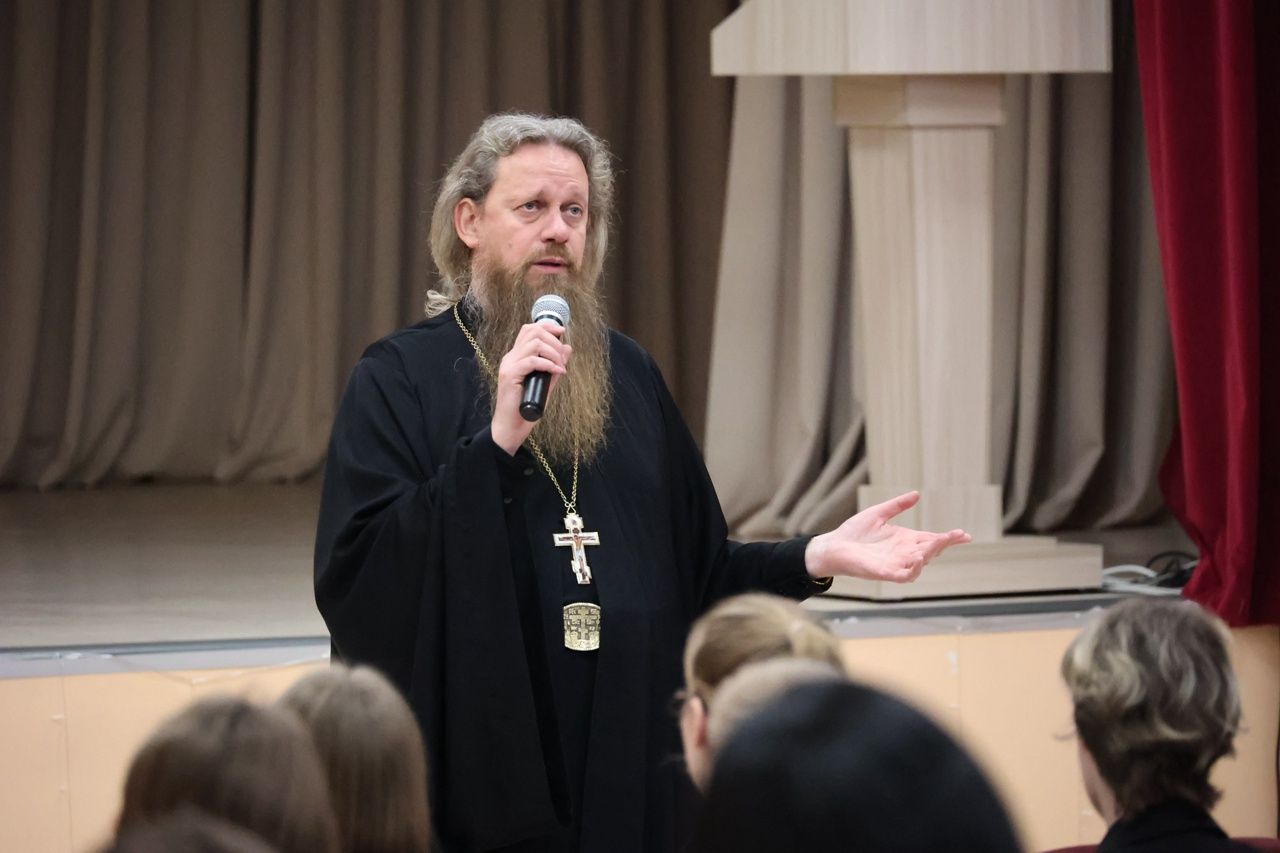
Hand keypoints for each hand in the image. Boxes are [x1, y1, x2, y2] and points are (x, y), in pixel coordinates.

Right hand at [491, 322, 571, 454]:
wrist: (512, 426)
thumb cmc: (527, 407)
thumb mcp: (547, 382)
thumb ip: (555, 365)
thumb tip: (568, 348)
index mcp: (517, 356)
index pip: (529, 329)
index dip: (547, 326)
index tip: (562, 332)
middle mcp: (511, 357)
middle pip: (532, 331)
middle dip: (554, 340)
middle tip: (563, 358)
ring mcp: (509, 365)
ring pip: (534, 344)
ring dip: (553, 353)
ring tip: (560, 367)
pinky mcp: (510, 375)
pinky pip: (532, 361)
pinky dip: (549, 364)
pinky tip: (558, 373)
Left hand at [804, 491, 970, 583]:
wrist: (833, 546)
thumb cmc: (854, 532)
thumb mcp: (878, 513)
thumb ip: (897, 505)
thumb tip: (916, 494)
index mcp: (905, 540)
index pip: (932, 539)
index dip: (948, 539)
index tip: (964, 535)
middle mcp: (904, 553)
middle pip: (931, 550)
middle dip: (944, 544)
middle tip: (957, 535)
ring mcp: (895, 564)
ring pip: (921, 563)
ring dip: (930, 554)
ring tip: (937, 542)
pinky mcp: (884, 573)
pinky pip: (904, 575)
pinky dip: (914, 569)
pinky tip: (919, 558)